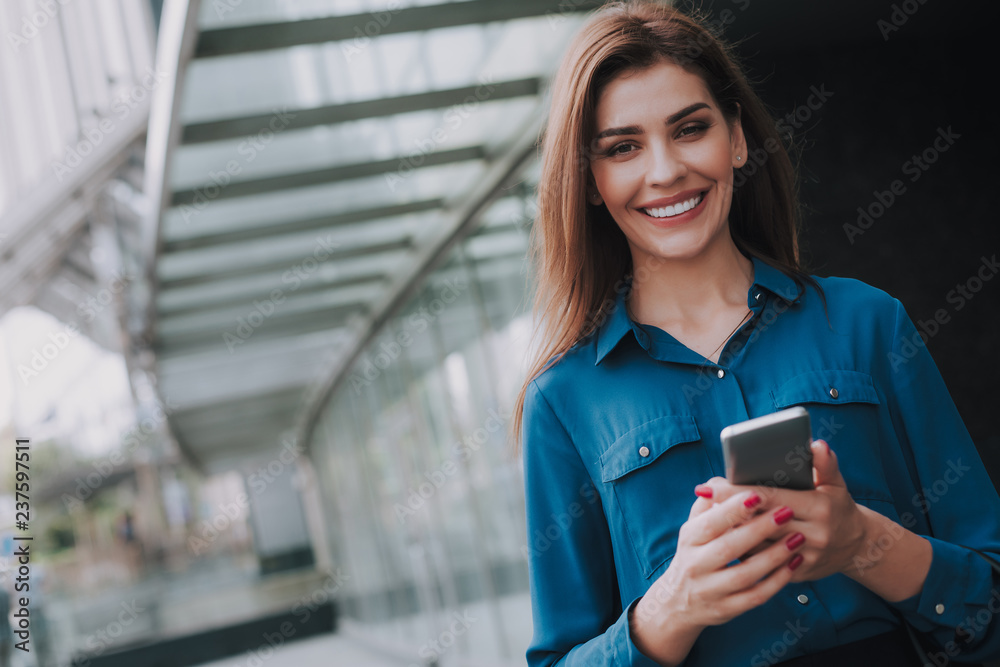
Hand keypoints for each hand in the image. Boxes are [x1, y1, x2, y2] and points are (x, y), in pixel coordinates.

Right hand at [630, 487, 804, 663]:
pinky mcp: (727, 608)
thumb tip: (722, 480)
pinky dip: (777, 581)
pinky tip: (793, 564)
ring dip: (773, 556)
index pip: (710, 522)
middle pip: (729, 547)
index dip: (733, 509)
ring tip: (796, 538)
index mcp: (689, 539)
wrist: (679, 602)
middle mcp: (696, 565)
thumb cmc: (695, 554)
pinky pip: (756, 596)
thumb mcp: (693, 528)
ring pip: (745, 574)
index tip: (756, 495)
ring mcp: (711, 589)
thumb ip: (709, 504)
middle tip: (786, 513)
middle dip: (759, 529)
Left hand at [695, 439, 869, 582]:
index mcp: (819, 508)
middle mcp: (813, 535)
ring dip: (732, 531)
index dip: (739, 491)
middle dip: (729, 509)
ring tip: (708, 515)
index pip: (771, 497)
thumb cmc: (838, 507)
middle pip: (760, 521)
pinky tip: (725, 539)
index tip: (712, 485)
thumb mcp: (836, 484)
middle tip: (704, 497)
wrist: (856, 546)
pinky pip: (764, 564)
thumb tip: (816, 444)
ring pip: (759, 545)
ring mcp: (805, 557)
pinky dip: (744, 551)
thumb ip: (825, 464)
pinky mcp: (798, 574)